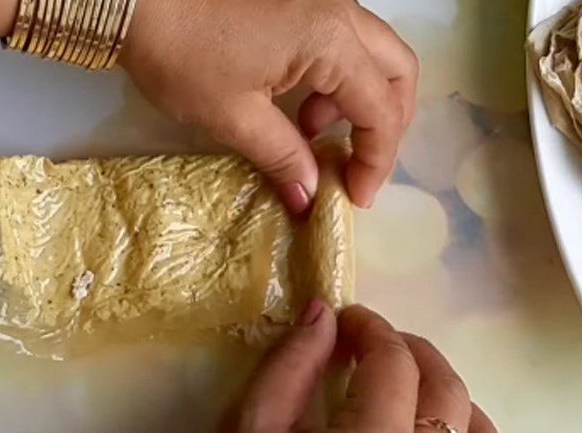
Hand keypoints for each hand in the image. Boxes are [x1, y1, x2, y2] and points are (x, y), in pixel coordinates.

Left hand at [120, 0, 418, 210]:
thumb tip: (309, 199)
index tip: (354, 196)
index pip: (381, 107)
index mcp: (331, 36)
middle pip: (396, 67)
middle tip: (351, 160)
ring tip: (308, 126)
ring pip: (369, 46)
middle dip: (385, 122)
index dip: (375, 158)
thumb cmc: (181, 54)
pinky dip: (335, 68)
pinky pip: (339, 30)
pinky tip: (294, 93)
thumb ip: (282, 157)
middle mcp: (337, 5)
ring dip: (357, 94)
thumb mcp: (232, 115)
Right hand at [227, 303, 497, 432]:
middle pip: (445, 388)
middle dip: (410, 348)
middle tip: (374, 341)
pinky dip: (465, 430)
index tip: (348, 319)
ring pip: (478, 428)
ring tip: (406, 381)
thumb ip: (288, 368)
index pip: (393, 362)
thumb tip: (322, 313)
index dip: (371, 327)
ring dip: (444, 390)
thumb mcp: (255, 431)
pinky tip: (428, 427)